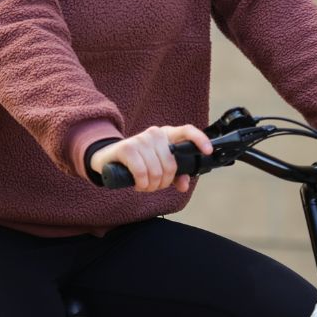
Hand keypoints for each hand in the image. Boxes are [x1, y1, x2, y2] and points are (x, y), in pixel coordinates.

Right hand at [90, 125, 213, 192]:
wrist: (108, 159)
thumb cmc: (137, 163)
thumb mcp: (157, 167)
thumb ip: (175, 175)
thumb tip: (184, 185)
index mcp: (166, 135)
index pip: (187, 131)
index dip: (199, 140)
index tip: (208, 151)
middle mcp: (155, 134)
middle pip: (170, 165)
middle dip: (163, 183)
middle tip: (153, 185)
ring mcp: (141, 139)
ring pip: (156, 172)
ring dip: (150, 186)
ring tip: (143, 185)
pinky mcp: (127, 148)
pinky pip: (142, 172)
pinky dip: (141, 184)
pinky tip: (138, 184)